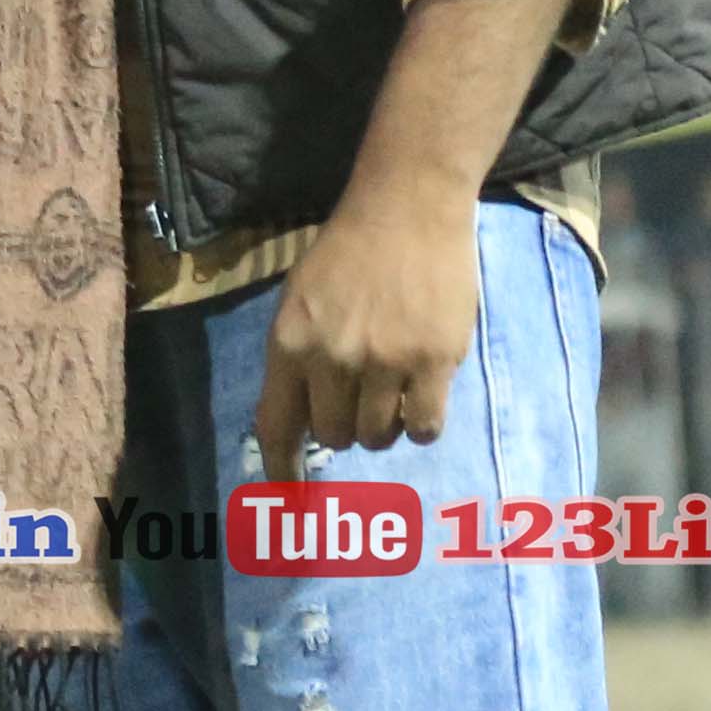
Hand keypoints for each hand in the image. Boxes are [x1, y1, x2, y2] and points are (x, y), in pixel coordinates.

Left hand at [258, 181, 483, 476]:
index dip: (282, 470)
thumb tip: (302, 422)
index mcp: (290, 344)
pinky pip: (425, 425)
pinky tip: (423, 397)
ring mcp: (385, 360)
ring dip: (386, 426)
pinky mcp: (434, 359)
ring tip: (395, 390)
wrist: (407, 209)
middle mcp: (332, 358)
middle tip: (363, 402)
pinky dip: (423, 424)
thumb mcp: (299, 303)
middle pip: (334, 437)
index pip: (277, 426)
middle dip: (347, 429)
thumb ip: (298, 360)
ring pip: (380, 436)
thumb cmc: (349, 255)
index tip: (289, 500)